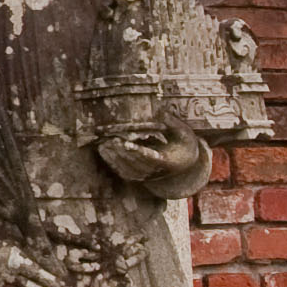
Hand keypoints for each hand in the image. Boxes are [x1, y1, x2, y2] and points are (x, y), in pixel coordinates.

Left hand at [94, 120, 209, 198]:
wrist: (183, 164)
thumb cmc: (183, 145)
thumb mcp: (183, 133)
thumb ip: (172, 123)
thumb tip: (161, 110)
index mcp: (167, 161)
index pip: (151, 158)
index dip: (138, 151)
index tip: (127, 144)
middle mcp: (155, 172)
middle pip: (136, 163)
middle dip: (122, 151)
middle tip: (111, 139)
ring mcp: (146, 176)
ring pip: (127, 168)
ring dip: (114, 156)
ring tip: (104, 143)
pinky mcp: (138, 176)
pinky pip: (122, 171)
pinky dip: (111, 161)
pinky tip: (103, 150)